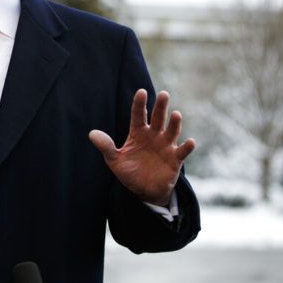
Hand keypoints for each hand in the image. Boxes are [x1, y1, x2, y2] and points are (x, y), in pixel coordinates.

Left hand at [89, 89, 194, 205]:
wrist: (143, 190)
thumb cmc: (129, 171)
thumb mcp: (114, 160)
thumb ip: (106, 146)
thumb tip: (92, 134)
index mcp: (138, 133)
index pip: (138, 115)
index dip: (140, 104)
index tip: (141, 92)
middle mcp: (153, 136)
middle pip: (158, 118)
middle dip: (160, 107)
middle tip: (163, 94)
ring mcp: (166, 146)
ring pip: (172, 131)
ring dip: (174, 123)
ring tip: (176, 114)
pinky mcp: (175, 159)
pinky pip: (182, 151)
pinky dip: (187, 147)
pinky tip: (190, 142)